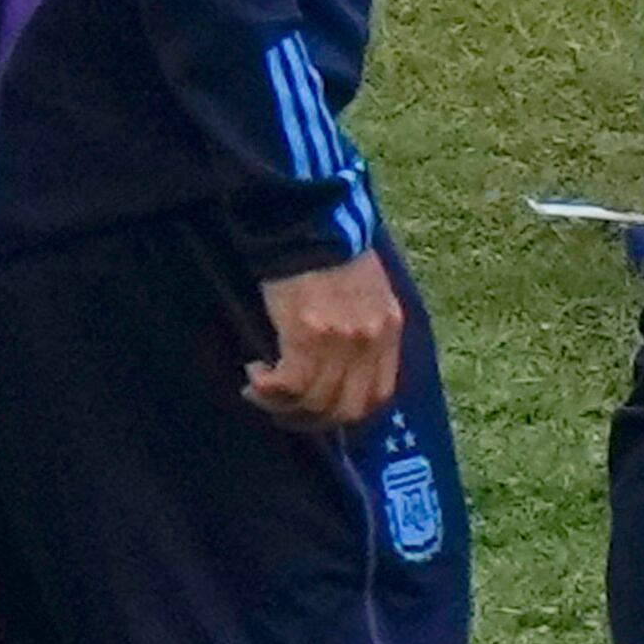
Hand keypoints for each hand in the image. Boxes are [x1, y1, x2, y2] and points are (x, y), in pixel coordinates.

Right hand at [247, 253, 402, 432]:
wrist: (311, 223)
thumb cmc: (334, 251)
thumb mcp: (367, 292)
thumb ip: (364, 327)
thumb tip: (343, 364)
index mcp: (389, 329)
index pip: (380, 394)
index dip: (348, 412)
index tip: (320, 410)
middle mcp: (371, 341)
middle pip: (348, 408)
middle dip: (313, 420)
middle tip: (284, 410)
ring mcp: (341, 341)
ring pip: (315, 402)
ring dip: (283, 406)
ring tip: (262, 391)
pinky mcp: (308, 335)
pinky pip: (289, 385)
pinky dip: (269, 389)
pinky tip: (255, 373)